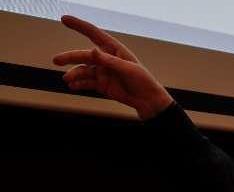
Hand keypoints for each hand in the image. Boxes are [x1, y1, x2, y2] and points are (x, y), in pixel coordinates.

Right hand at [52, 15, 173, 119]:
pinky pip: (86, 83)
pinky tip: (73, 86)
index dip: (79, 26)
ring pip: (83, 70)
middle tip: (56, 60)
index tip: (65, 19)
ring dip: (74, 74)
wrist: (147, 101)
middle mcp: (106, 60)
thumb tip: (93, 50)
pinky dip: (79, 84)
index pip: (94, 34)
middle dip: (70, 57)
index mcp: (114, 50)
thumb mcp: (129, 69)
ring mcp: (103, 72)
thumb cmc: (143, 82)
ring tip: (68, 79)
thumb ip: (110, 61)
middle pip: (84, 55)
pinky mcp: (102, 84)